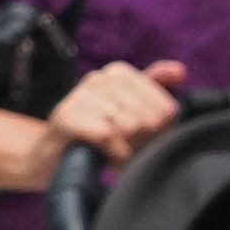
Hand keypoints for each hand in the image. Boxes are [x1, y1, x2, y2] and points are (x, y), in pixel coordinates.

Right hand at [35, 58, 186, 169]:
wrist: (49, 159)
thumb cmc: (95, 138)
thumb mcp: (129, 115)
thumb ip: (155, 91)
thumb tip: (179, 71)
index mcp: (118, 73)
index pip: (165, 108)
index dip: (159, 134)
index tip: (142, 143)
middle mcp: (99, 78)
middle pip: (149, 118)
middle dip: (141, 143)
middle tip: (126, 151)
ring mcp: (80, 94)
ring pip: (130, 125)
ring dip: (126, 150)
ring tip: (115, 155)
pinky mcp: (65, 116)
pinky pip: (107, 135)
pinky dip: (112, 154)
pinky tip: (107, 158)